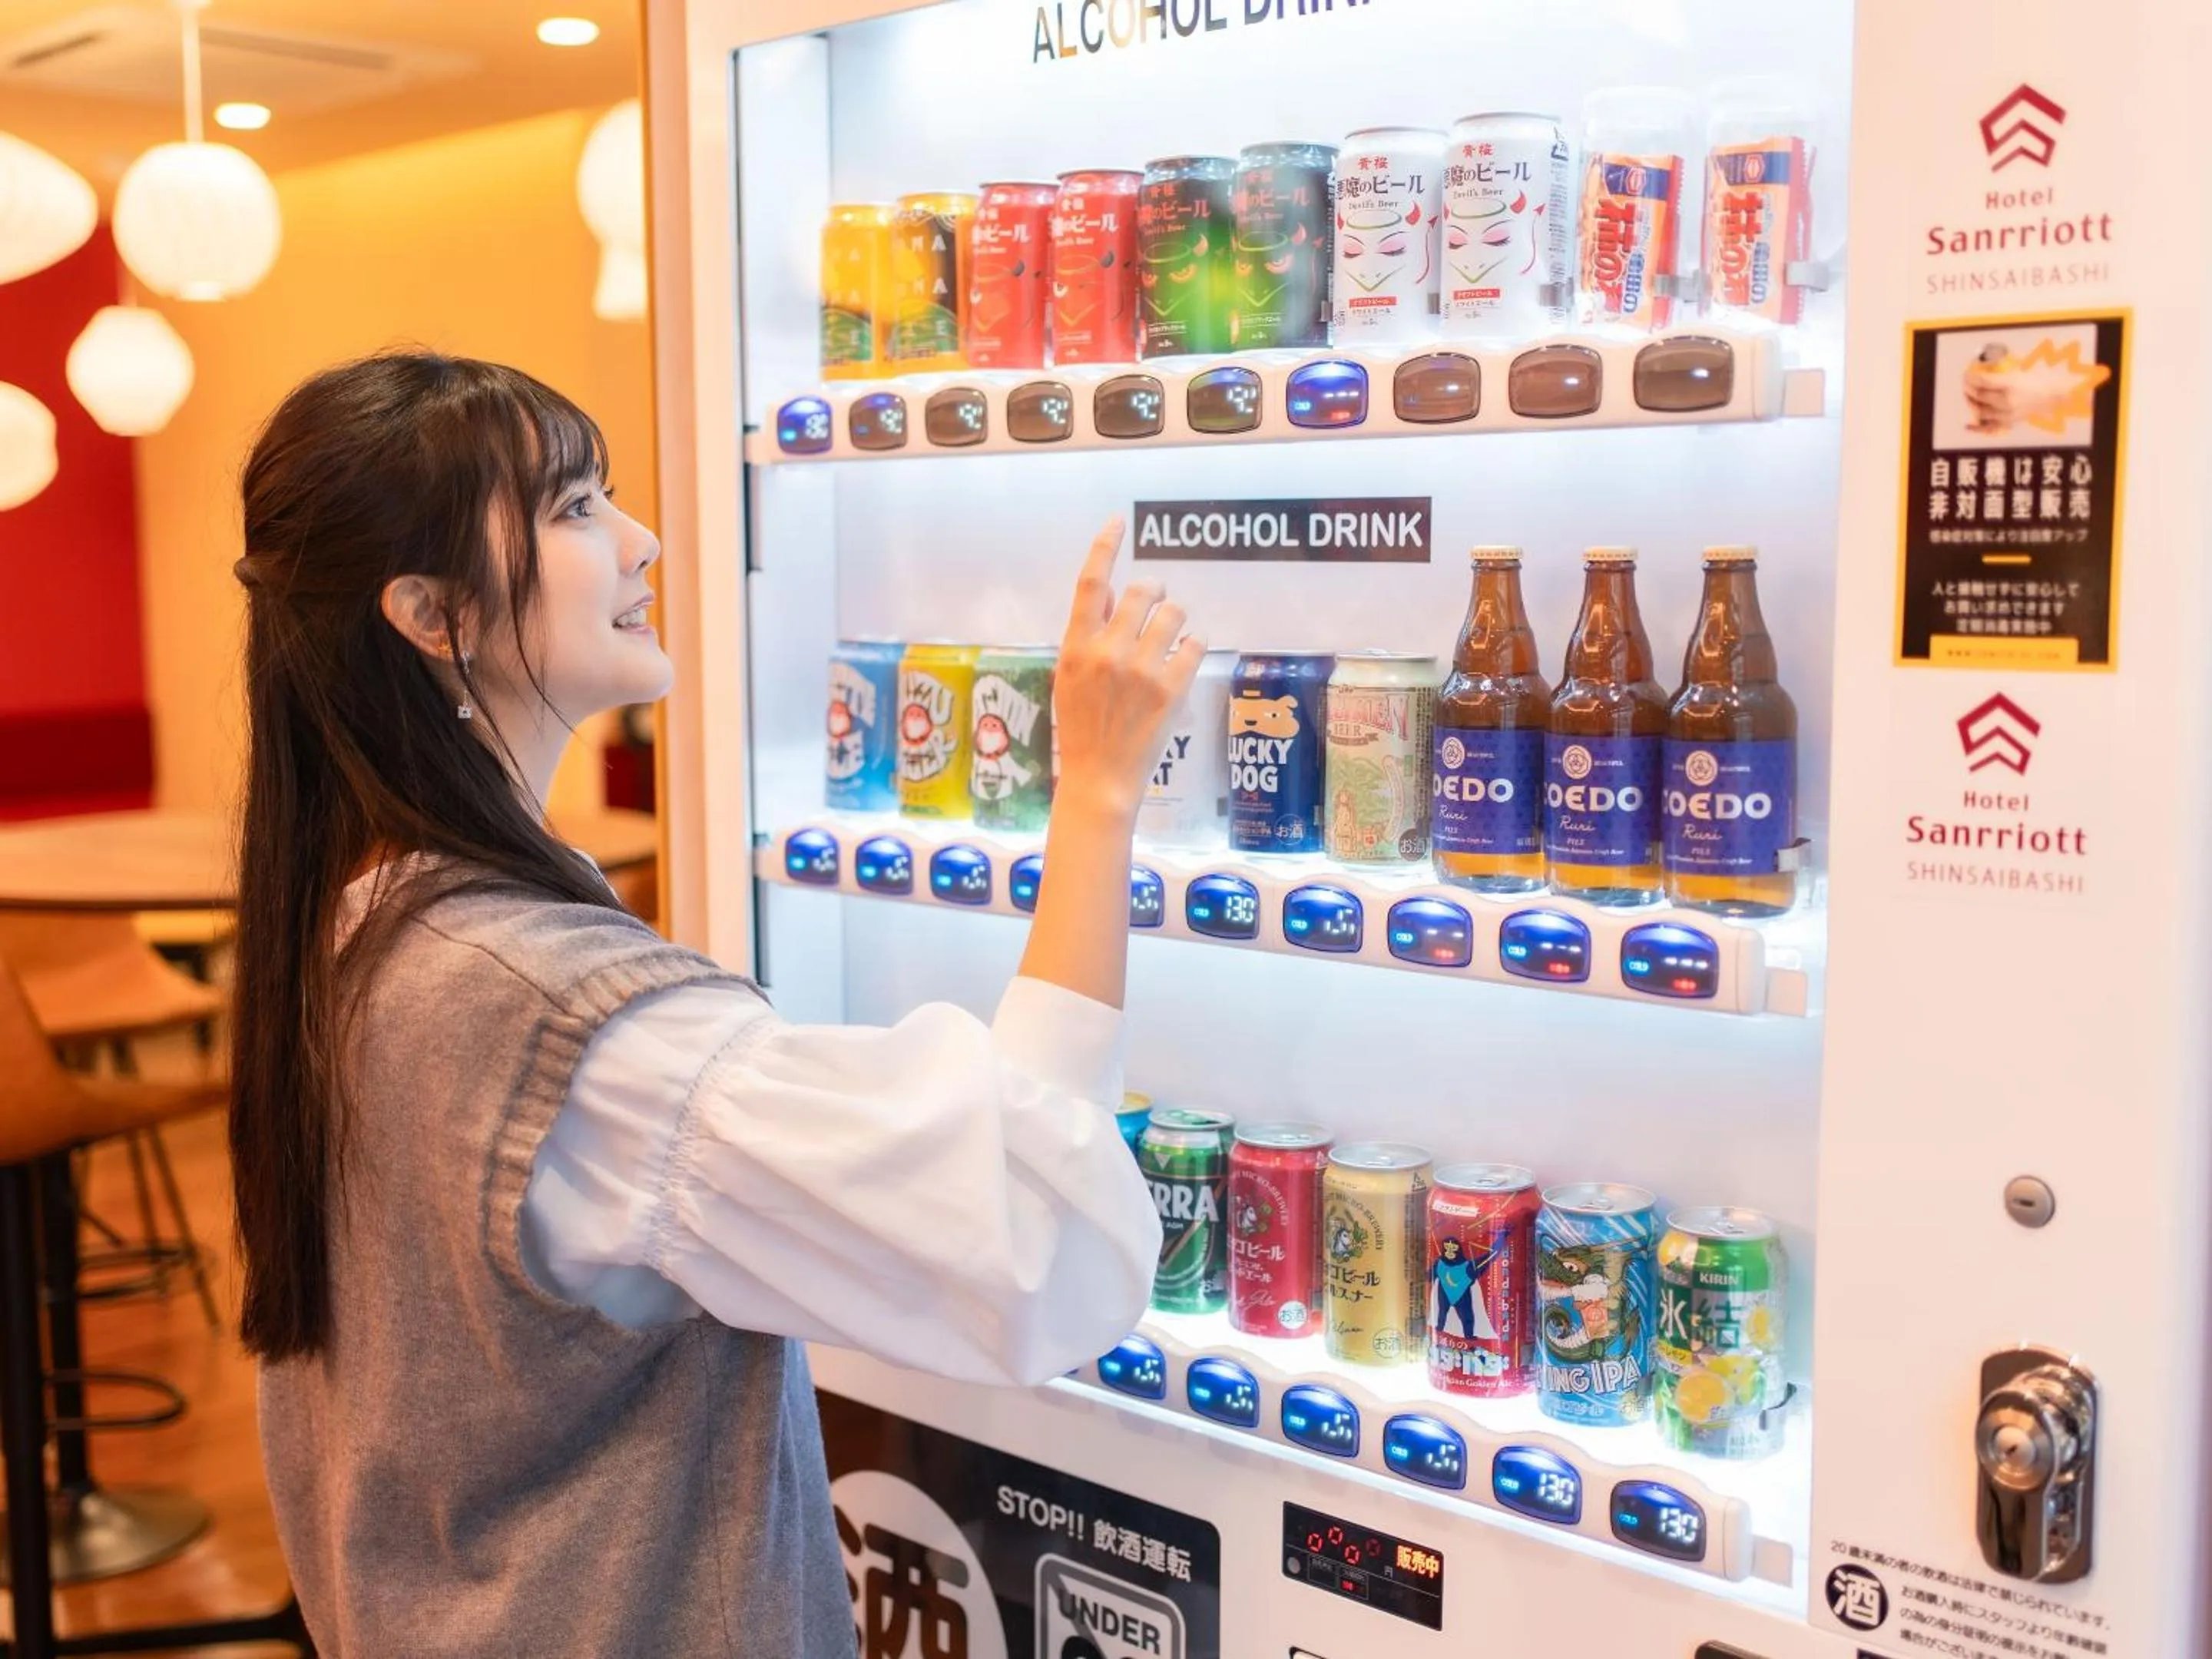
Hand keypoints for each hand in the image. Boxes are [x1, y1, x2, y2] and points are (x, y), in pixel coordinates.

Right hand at [1052, 516, 1206, 820]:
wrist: (1099, 779)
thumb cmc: (1081, 729)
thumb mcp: (1068, 678)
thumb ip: (1088, 638)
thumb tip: (1112, 600)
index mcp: (1075, 647)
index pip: (1090, 583)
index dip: (1104, 547)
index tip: (1117, 522)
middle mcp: (1107, 652)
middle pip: (1143, 590)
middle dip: (1154, 591)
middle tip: (1156, 603)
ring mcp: (1141, 670)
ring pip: (1174, 613)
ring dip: (1175, 620)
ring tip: (1169, 639)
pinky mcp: (1171, 689)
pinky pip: (1195, 644)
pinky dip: (1192, 647)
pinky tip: (1182, 661)